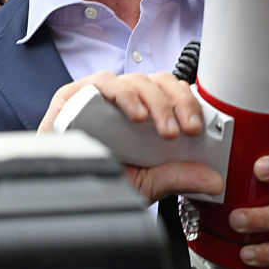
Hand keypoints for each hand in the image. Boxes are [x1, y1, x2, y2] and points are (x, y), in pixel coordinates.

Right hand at [39, 71, 221, 201]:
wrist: (56, 188)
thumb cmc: (96, 177)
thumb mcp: (144, 183)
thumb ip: (176, 178)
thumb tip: (212, 180)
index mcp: (144, 113)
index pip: (172, 92)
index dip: (188, 102)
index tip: (198, 127)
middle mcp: (125, 100)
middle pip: (158, 82)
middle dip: (177, 102)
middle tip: (186, 130)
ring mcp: (101, 95)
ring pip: (136, 80)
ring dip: (155, 102)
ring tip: (162, 130)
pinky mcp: (76, 94)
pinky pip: (102, 82)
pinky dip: (122, 94)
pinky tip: (133, 114)